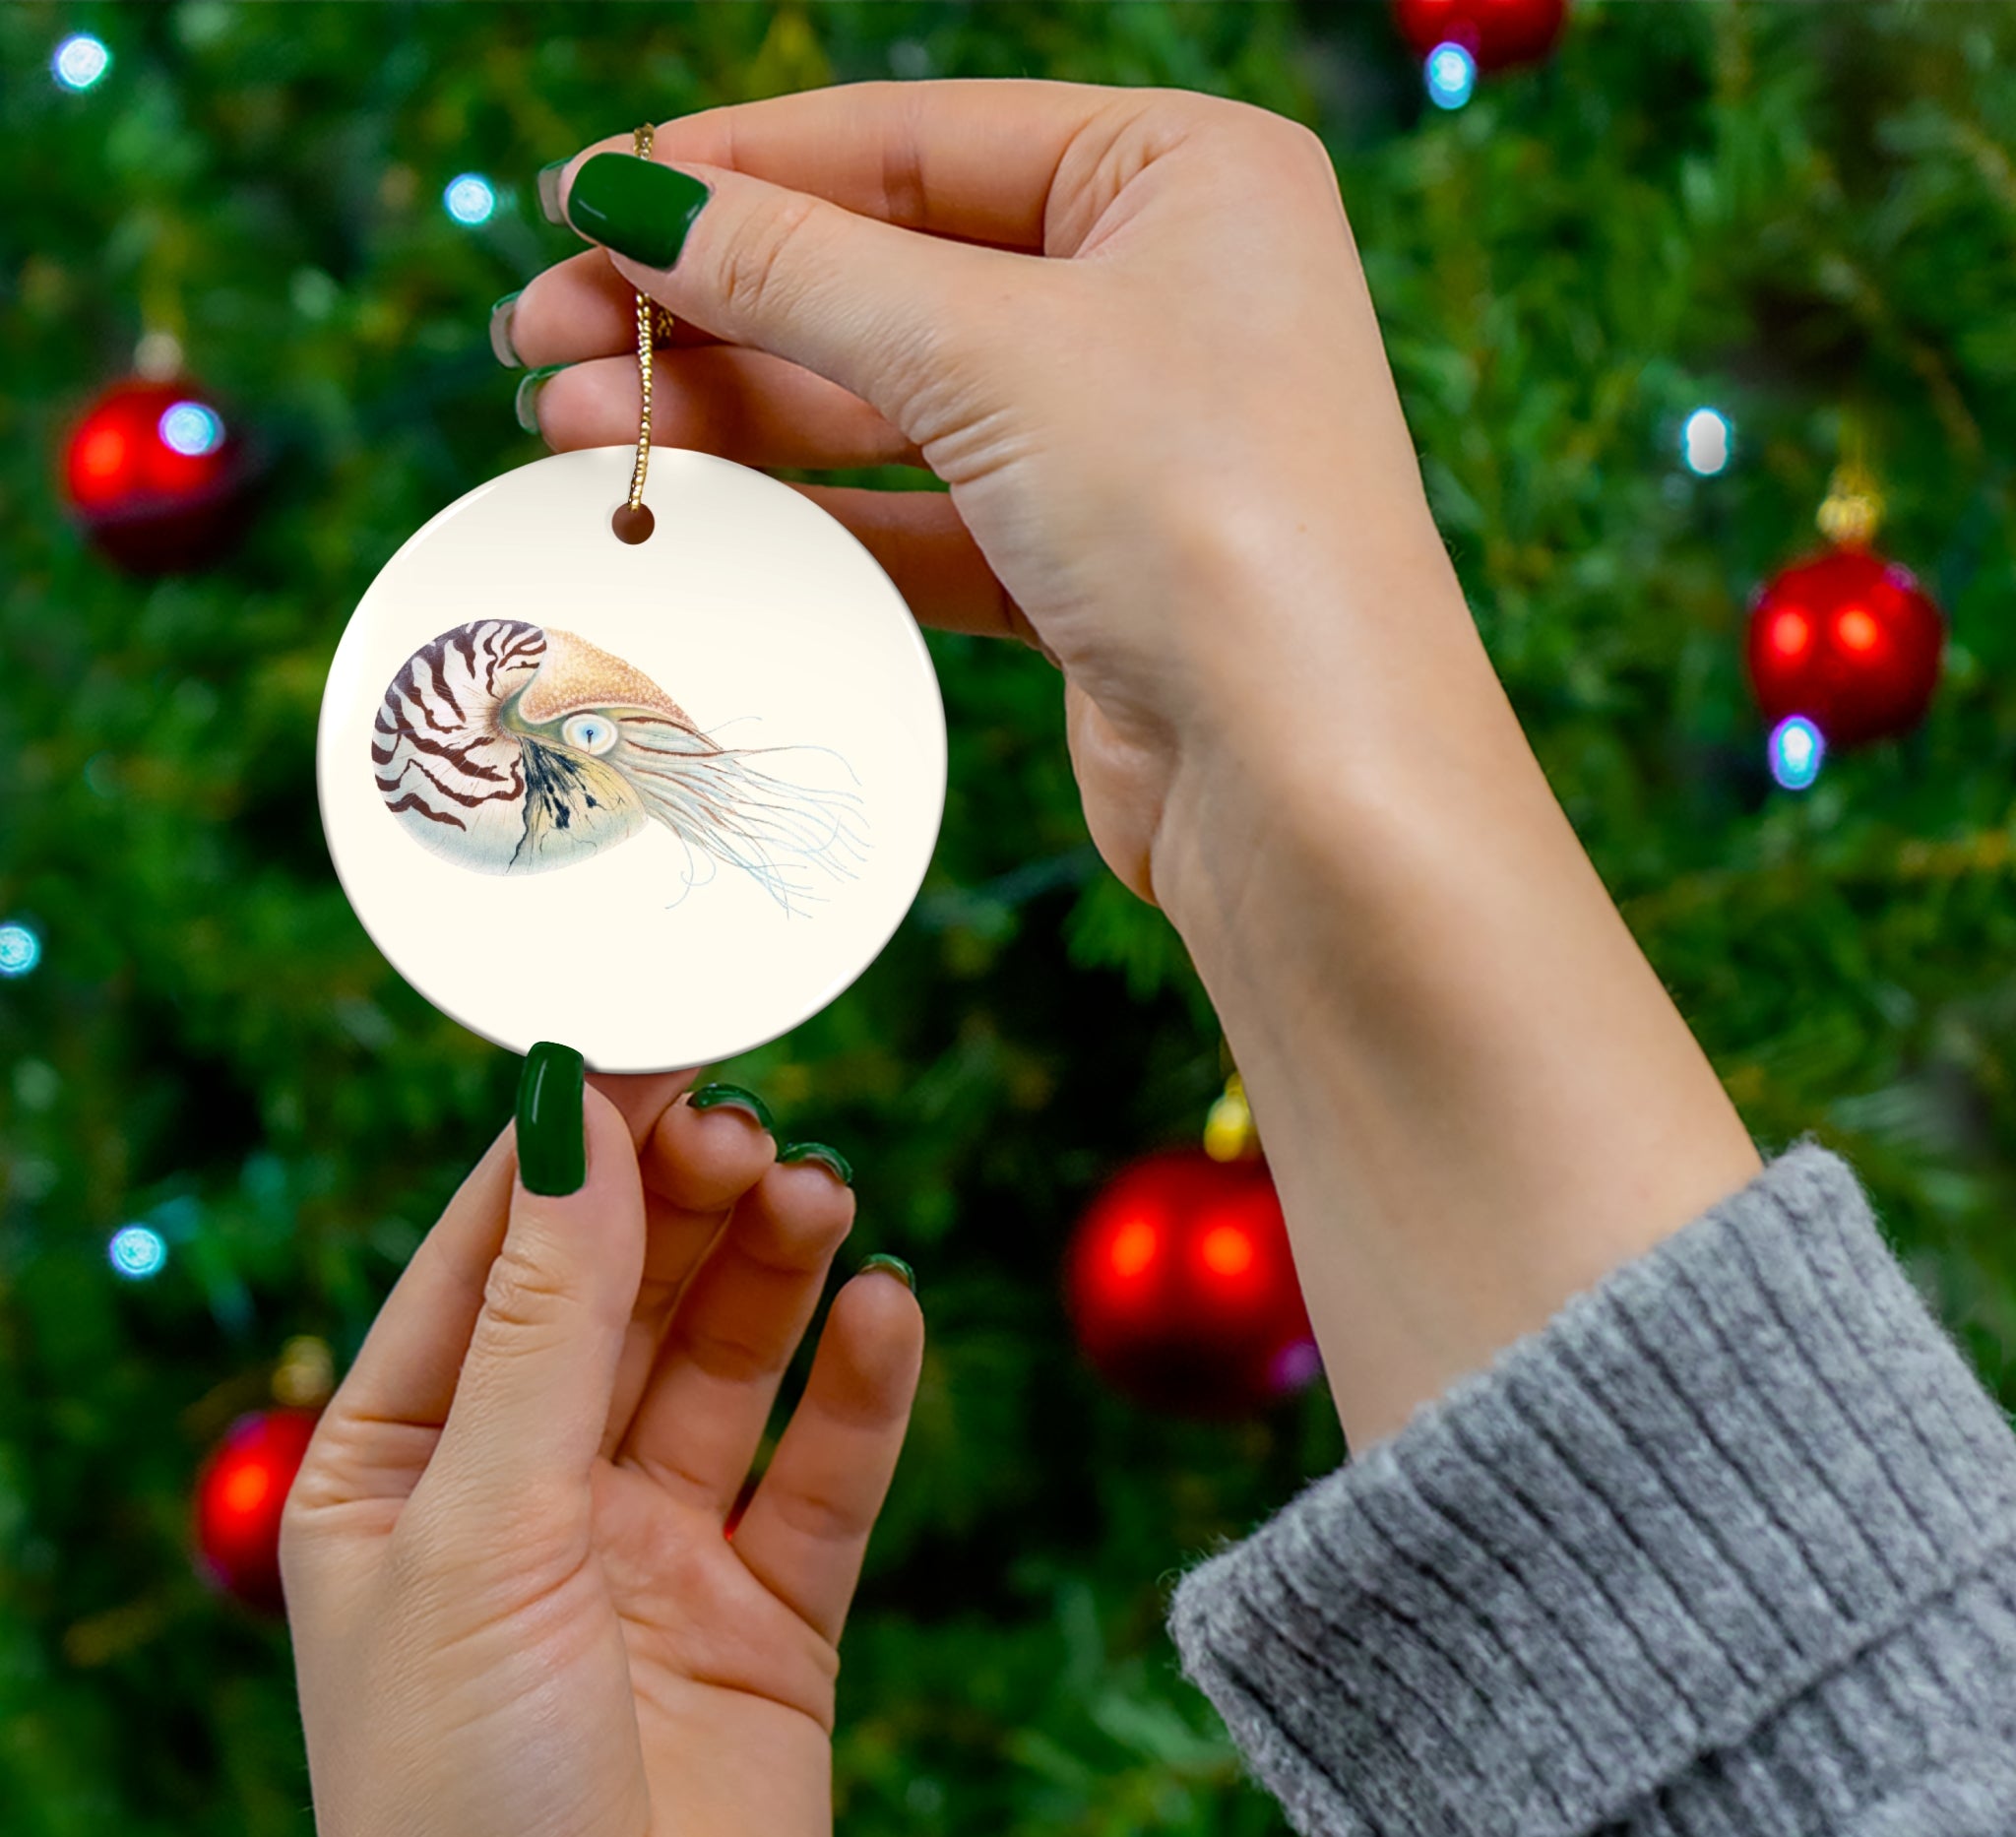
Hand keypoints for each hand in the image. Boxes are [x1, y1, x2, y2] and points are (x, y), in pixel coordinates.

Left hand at [281, 1067, 922, 1836]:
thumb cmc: (463, 1804)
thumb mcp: (483, 1527)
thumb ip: (545, 1321)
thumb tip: (572, 1118)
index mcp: (405, 1467)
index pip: (493, 1257)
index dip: (573, 1147)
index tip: (658, 1042)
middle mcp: (531, 1495)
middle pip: (624, 1293)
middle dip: (684, 1204)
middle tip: (752, 1130)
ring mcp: (655, 1552)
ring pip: (728, 1363)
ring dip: (775, 1272)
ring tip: (821, 1197)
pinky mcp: (770, 1615)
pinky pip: (825, 1471)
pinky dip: (861, 1388)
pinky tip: (886, 1313)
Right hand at [503, 79, 1469, 920]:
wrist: (1308, 784)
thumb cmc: (1206, 518)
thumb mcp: (988, 350)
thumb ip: (799, 269)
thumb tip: (631, 198)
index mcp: (1183, 176)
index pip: (913, 141)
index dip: (734, 169)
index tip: (581, 199)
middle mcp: (1165, 294)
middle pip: (888, 271)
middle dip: (709, 305)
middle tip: (539, 336)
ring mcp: (1129, 439)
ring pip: (892, 401)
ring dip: (734, 414)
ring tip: (569, 427)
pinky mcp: (1091, 570)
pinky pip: (922, 515)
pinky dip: (810, 514)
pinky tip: (688, 510)